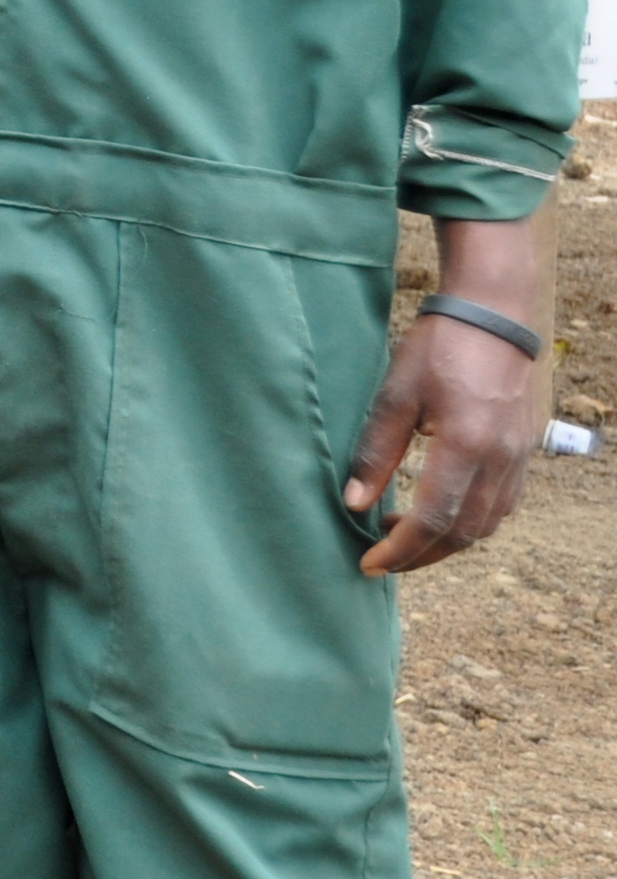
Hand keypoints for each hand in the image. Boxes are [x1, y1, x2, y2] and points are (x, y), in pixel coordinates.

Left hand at [344, 219, 550, 573]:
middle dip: (422, 555)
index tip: (369, 563)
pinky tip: (440, 512)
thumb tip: (354, 503)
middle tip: (383, 560)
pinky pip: (502, 505)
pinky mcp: (524, 452)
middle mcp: (501, 462)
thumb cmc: (439, 346)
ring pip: (487, 525)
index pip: (432, 520)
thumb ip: (377, 450)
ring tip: (402, 533)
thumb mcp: (396, 393)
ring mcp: (519, 459)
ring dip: (446, 541)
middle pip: (464, 534)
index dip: (399, 549)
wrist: (494, 316)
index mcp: (467, 448)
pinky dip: (471, 521)